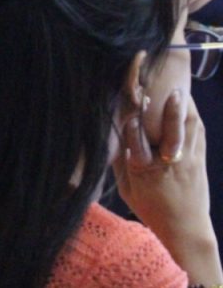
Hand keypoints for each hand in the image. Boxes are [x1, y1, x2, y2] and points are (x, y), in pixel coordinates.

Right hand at [113, 93, 212, 248]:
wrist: (185, 228)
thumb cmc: (151, 209)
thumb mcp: (126, 189)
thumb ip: (121, 163)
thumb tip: (115, 136)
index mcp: (144, 171)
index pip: (137, 139)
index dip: (133, 120)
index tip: (130, 103)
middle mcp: (168, 163)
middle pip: (170, 130)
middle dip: (169, 108)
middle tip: (166, 87)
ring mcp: (188, 161)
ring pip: (189, 128)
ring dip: (184, 107)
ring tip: (178, 88)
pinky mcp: (200, 161)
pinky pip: (198, 134)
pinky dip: (193, 117)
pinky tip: (188, 105)